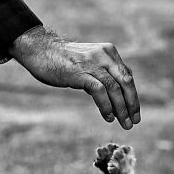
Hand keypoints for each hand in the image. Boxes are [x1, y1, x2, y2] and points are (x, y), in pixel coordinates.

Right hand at [8, 26, 140, 128]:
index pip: (127, 76)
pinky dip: (106, 106)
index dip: (133, 96)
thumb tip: (115, 95)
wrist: (39, 49)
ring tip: (123, 123)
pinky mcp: (80, 72)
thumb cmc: (62, 59)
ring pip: (114, 88)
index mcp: (108, 52)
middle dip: (132, 103)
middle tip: (133, 121)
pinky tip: (108, 117)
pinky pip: (99, 91)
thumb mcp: (87, 63)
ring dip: (121, 109)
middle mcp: (104, 55)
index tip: (134, 113)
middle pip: (126, 81)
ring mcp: (92, 63)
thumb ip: (101, 74)